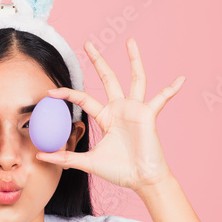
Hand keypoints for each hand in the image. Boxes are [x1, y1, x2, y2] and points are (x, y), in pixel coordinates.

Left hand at [35, 38, 184, 192]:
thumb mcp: (87, 162)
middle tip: (88, 43)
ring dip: (134, 59)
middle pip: (108, 78)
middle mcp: (120, 109)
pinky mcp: (148, 114)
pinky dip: (172, 89)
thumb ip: (64, 157)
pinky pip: (162, 98)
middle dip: (98, 60)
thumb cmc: (118, 170)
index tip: (50, 92)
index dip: (67, 94)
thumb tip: (40, 156)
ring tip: (130, 41)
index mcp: (106, 117)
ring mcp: (135, 109)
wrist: (140, 179)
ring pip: (135, 78)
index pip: (83, 99)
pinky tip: (181, 79)